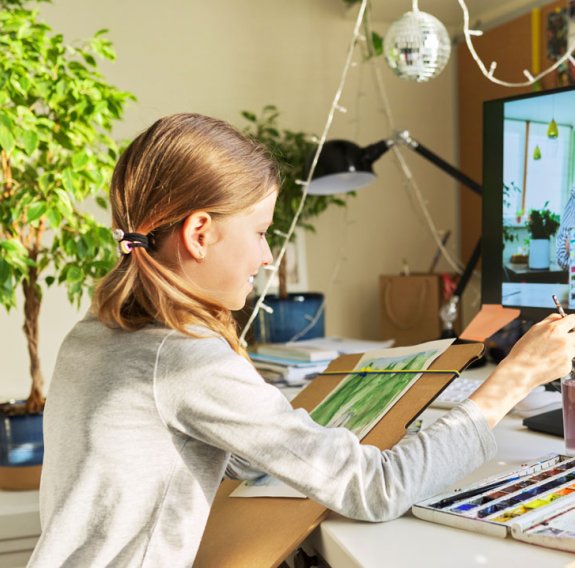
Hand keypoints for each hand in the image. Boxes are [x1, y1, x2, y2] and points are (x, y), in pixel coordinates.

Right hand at [470, 313, 574, 427]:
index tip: (570, 324)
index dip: (571, 321)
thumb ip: (549, 321)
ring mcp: (568, 355)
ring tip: (550, 353)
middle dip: (571, 335)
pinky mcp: (568, 367)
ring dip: (567, 348)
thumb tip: (560, 317)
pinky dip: (562, 360)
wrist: (520, 372)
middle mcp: (564, 341)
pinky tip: (549, 362)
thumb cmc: (523, 351)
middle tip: (560, 340)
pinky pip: (569, 360)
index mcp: (555, 329)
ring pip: (574, 347)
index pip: (574, 319)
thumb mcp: (533, 330)